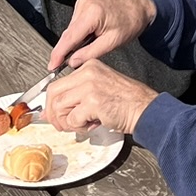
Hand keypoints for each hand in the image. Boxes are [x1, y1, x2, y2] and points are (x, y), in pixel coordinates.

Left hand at [42, 60, 158, 135]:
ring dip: (67, 123)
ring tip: (81, 125)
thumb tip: (52, 111)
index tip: (51, 114)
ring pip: (59, 107)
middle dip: (53, 113)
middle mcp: (87, 72)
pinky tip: (91, 126)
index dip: (51, 103)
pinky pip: (72, 119)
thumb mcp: (98, 89)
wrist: (144, 109)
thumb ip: (76, 96)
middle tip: (60, 125)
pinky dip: (78, 128)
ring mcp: (89, 86)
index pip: (57, 83)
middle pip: (53, 93)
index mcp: (88, 67)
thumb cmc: (126, 102)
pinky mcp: (93, 102)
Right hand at [49, 0, 156, 69]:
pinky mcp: (83, 5)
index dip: (58, 54)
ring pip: (71, 30)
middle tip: (65, 66)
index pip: (69, 38)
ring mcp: (83, 3)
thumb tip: (73, 61)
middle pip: (68, 34)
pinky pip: (76, 24)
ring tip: (91, 46)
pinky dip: (79, 34)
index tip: (52, 65)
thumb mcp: (112, 42)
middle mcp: (84, 5)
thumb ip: (90, 53)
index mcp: (92, 13)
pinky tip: (90, 38)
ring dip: (75, 42)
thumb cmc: (130, 21)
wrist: (139, 8)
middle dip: (66, 50)